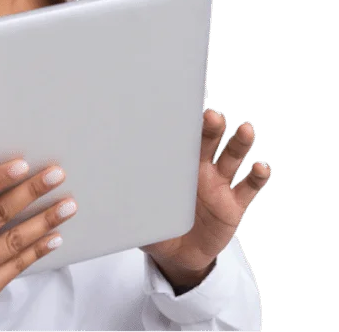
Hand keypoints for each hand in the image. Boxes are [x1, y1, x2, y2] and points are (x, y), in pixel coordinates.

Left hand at [140, 108, 270, 285]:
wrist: (177, 255)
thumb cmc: (155, 225)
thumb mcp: (140, 211)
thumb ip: (128, 200)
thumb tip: (102, 193)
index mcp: (175, 164)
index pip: (180, 137)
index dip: (183, 121)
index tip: (184, 107)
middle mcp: (200, 168)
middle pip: (209, 141)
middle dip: (211, 127)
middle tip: (212, 117)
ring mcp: (219, 185)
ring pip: (232, 158)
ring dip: (239, 144)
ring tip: (245, 130)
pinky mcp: (234, 206)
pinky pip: (248, 188)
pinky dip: (256, 177)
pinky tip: (260, 167)